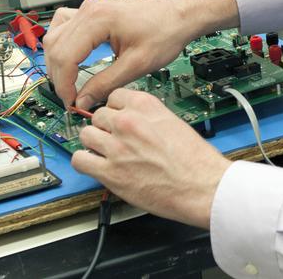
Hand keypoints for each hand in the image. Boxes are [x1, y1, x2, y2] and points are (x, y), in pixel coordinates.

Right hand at [44, 0, 239, 108]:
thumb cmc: (166, 31)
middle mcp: (89, 10)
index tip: (71, 102)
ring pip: (55, 36)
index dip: (64, 84)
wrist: (180, 15)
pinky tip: (70, 59)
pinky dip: (62, 45)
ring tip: (69, 83)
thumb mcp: (136, 65)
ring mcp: (89, 8)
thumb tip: (83, 101)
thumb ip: (105, 84)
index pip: (64, 56)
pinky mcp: (93, 11)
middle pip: (55, 46)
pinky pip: (64, 26)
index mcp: (97, 19)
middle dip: (59, 76)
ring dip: (57, 61)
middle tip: (72, 98)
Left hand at [73, 87, 231, 227]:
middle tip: (114, 139)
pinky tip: (95, 166)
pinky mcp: (109, 172)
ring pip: (85, 135)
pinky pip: (80, 160)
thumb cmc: (194, 159)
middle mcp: (128, 122)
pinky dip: (84, 162)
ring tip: (104, 153)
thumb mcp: (173, 122)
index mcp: (145, 105)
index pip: (114, 97)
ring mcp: (116, 147)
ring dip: (93, 143)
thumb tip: (134, 120)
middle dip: (104, 128)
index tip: (117, 118)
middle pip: (98, 116)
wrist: (202, 185)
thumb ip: (148, 117)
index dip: (115, 110)